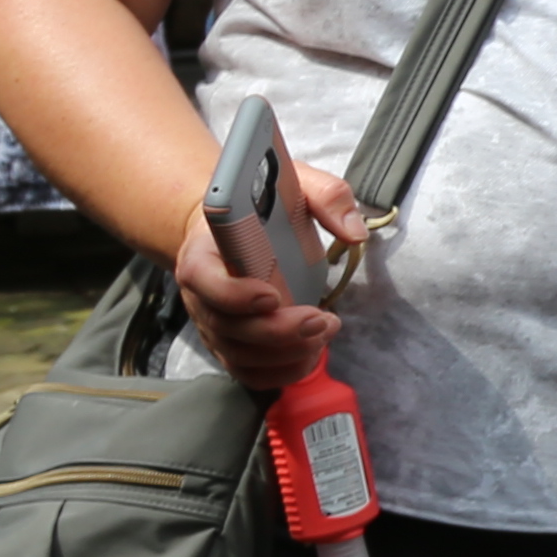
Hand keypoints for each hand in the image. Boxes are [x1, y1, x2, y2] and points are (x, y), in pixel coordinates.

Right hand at [170, 152, 358, 389]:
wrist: (232, 228)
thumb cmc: (261, 207)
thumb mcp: (294, 184)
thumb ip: (326, 196)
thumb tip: (355, 231)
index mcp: (204, 252)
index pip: (204, 280)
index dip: (234, 295)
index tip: (273, 296)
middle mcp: (201, 294)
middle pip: (227, 326)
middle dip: (278, 331)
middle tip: (321, 320)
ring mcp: (213, 324)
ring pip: (239, 355)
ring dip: (285, 354)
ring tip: (324, 334)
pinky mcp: (230, 344)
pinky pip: (247, 372)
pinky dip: (279, 372)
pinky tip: (310, 355)